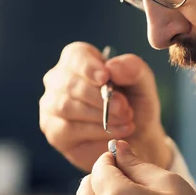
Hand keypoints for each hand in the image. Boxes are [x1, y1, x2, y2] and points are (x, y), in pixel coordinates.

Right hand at [40, 42, 171, 171]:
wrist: (138, 139)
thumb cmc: (135, 105)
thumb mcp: (143, 84)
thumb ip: (133, 69)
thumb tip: (111, 67)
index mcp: (79, 60)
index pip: (75, 55)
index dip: (88, 66)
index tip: (105, 78)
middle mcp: (59, 80)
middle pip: (71, 83)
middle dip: (101, 98)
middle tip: (125, 109)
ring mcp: (52, 106)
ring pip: (68, 106)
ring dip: (101, 116)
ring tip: (126, 121)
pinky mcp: (55, 133)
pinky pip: (69, 129)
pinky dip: (96, 132)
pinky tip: (115, 134)